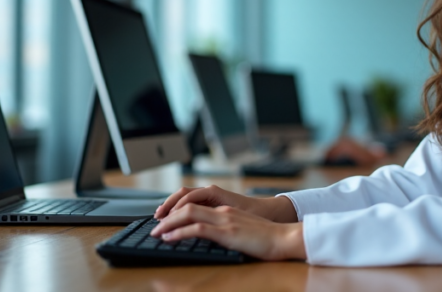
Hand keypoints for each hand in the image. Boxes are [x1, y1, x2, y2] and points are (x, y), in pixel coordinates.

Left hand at [151, 204, 305, 260]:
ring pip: (188, 213)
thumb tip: (212, 237)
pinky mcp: (228, 232)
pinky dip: (180, 232)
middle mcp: (223, 212)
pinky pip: (198, 229)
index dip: (177, 209)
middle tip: (155, 225)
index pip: (195, 203)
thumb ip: (227, 229)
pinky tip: (170, 237)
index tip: (164, 219)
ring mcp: (225, 220)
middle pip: (187, 205)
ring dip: (169, 222)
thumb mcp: (244, 230)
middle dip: (167, 214)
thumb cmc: (268, 238)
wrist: (286, 237)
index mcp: (226, 210)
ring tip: (157, 231)